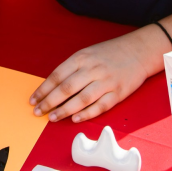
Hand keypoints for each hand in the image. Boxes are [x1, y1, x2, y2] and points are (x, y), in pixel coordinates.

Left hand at [30, 28, 164, 123]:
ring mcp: (106, 81)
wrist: (138, 51)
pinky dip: (86, 114)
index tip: (33, 100)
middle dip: (49, 102)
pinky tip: (75, 119)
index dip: (43, 89)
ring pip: (81, 99)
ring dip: (65, 110)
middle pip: (66, 89)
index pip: (57, 76)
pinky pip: (100, 106)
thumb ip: (71, 69)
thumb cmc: (109, 54)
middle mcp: (93, 69)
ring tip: (53, 118)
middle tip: (38, 112)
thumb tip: (51, 87)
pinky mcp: (118, 93)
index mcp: (82, 58)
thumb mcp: (87, 54)